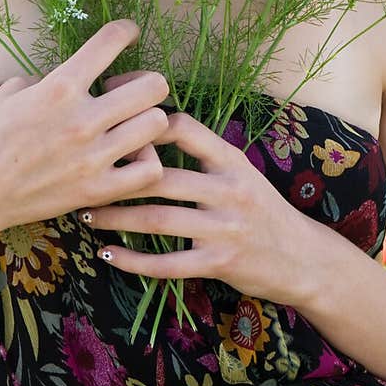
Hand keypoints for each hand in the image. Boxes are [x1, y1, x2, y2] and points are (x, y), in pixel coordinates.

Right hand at [0, 19, 170, 239]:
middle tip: (129, 92)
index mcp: (59, 87)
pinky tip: (129, 158)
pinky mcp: (96, 191)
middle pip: (154, 85)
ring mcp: (93, 157)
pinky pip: (149, 170)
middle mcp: (82, 118)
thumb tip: (69, 75)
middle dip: (146, 83)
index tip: (128, 34)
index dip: (126, 31)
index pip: (112, 42)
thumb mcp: (10, 93)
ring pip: (158, 124)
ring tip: (131, 126)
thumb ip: (47, 79)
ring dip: (148, 121)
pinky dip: (146, 162)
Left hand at [81, 107, 308, 305]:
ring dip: (116, 218)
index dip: (143, 123)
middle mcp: (229, 190)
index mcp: (232, 160)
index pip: (183, 129)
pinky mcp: (219, 262)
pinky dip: (133, 260)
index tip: (110, 121)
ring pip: (158, 219)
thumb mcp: (241, 172)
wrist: (304, 258)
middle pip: (162, 176)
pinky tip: (107, 255)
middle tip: (82, 176)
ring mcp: (224, 228)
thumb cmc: (261, 210)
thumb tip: (148, 128)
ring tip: (86, 214)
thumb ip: (203, 154)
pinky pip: (167, 263)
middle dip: (117, 177)